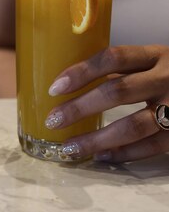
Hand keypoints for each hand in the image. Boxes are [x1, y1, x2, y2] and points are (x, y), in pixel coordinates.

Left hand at [45, 44, 168, 162]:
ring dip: (97, 138)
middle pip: (118, 91)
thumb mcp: (155, 62)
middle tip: (53, 120)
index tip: (55, 87)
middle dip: (81, 107)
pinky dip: (124, 153)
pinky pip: (151, 147)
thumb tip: (73, 81)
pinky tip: (101, 156)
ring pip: (134, 125)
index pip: (114, 58)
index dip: (82, 71)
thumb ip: (124, 69)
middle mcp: (168, 78)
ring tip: (71, 147)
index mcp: (156, 55)